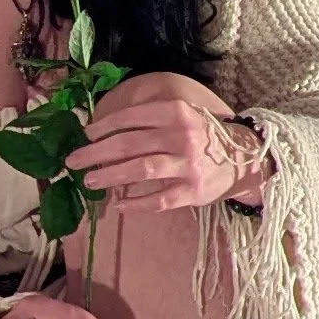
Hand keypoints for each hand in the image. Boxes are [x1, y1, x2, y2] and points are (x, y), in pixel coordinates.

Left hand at [65, 71, 264, 214]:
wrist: (245, 158)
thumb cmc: (204, 135)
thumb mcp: (184, 116)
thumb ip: (152, 119)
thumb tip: (105, 130)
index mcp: (177, 113)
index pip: (132, 118)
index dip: (103, 127)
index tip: (84, 135)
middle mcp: (182, 136)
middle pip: (129, 144)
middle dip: (96, 153)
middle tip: (73, 161)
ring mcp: (188, 165)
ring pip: (140, 170)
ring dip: (110, 176)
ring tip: (89, 181)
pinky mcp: (193, 191)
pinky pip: (159, 199)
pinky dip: (137, 204)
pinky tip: (119, 205)